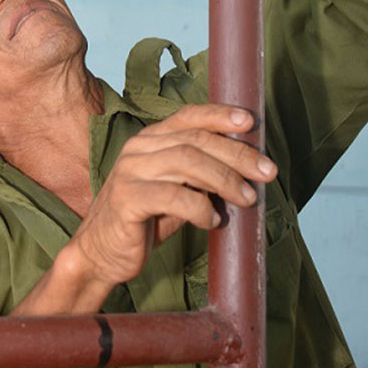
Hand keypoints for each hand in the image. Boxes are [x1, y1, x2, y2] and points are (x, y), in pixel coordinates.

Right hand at [63, 104, 276, 294]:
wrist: (100, 252)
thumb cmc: (142, 220)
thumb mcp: (174, 190)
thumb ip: (199, 176)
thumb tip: (246, 171)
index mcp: (149, 140)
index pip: (188, 117)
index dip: (220, 115)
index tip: (250, 123)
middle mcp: (138, 149)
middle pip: (195, 140)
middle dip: (236, 155)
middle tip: (267, 172)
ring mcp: (130, 172)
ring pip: (186, 162)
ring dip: (224, 179)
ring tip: (247, 198)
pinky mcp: (127, 199)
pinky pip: (172, 197)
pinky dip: (200, 208)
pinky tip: (213, 221)